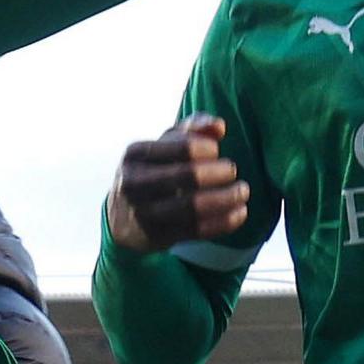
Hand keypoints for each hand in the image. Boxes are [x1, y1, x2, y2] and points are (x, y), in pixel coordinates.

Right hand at [107, 117, 249, 251]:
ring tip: (242, 192)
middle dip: (220, 173)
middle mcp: (135, 183)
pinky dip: (224, 221)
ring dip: (226, 198)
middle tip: (232, 171)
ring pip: (193, 207)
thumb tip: (219, 126)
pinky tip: (240, 212)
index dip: (207, 149)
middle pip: (188, 176)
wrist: (121, 219)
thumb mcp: (163, 146)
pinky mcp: (158, 237)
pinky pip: (198, 230)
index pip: (181, 148)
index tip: (216, 151)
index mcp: (136, 154)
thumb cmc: (151, 172)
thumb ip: (192, 129)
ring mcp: (144, 213)